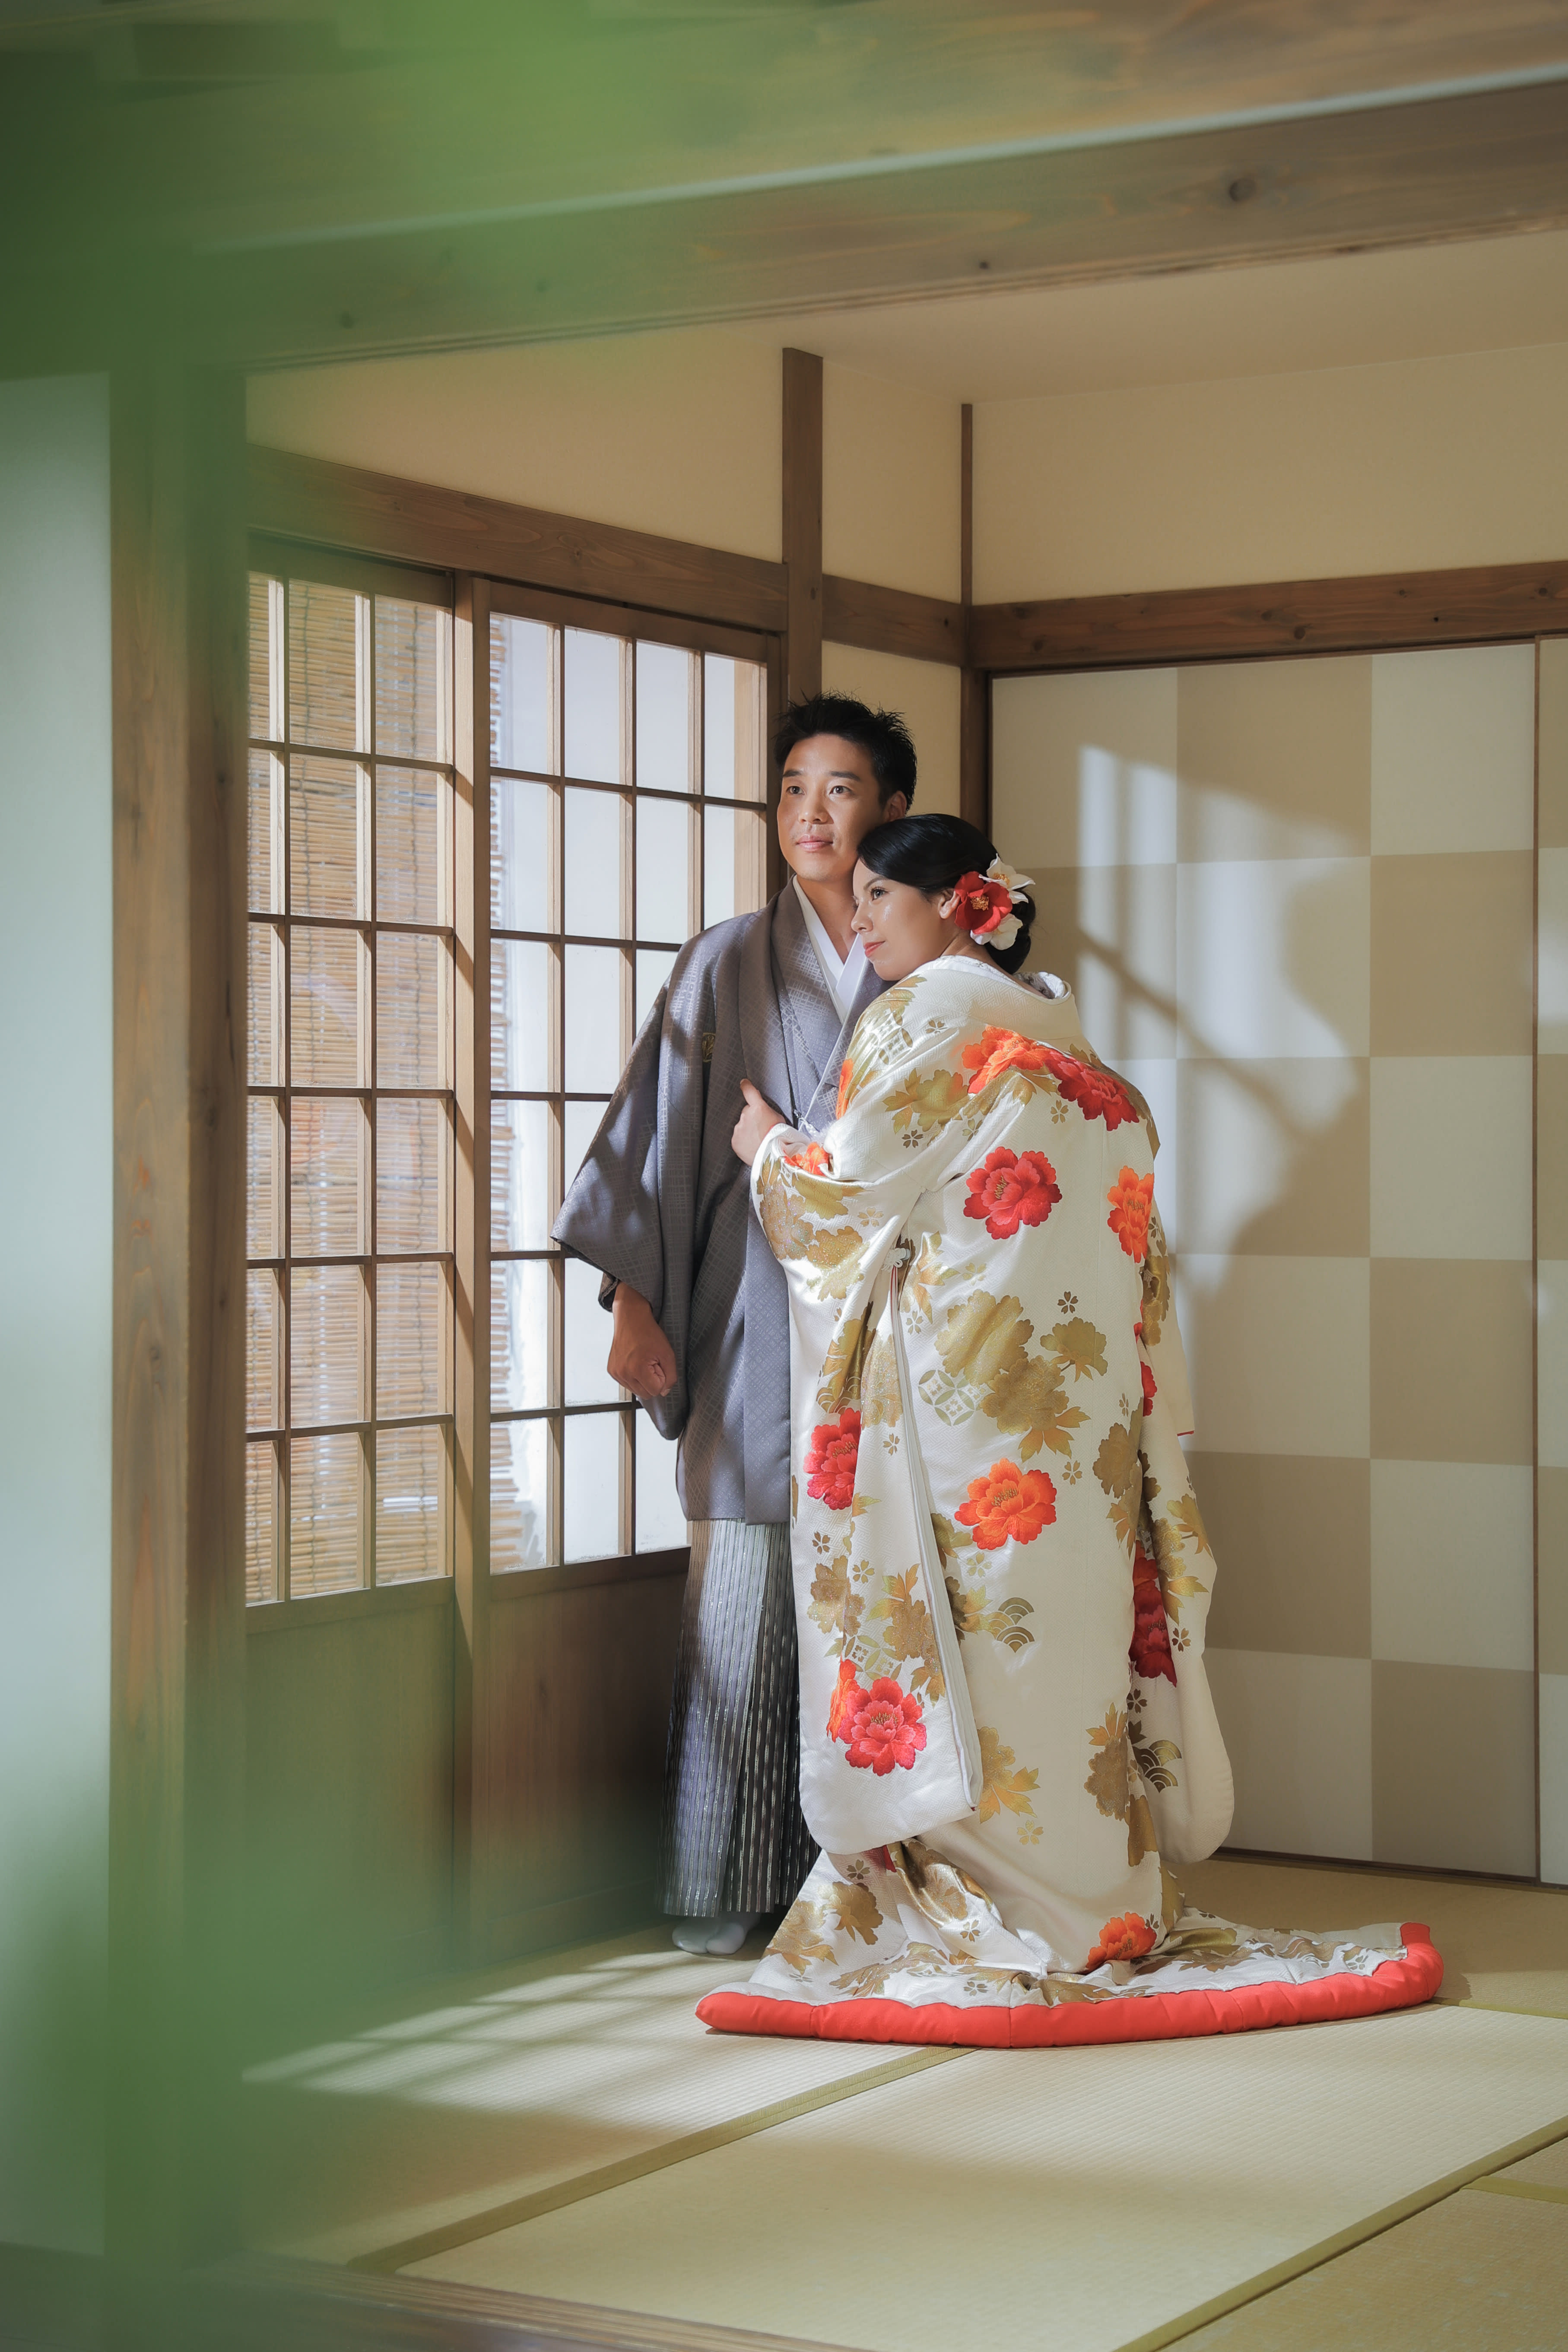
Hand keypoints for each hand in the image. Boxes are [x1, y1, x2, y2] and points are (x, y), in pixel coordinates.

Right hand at [608, 1285, 675, 1399]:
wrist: (631, 1319)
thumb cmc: (648, 1332)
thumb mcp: (667, 1354)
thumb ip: (670, 1376)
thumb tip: (665, 1391)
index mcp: (637, 1370)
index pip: (655, 1391)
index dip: (661, 1379)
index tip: (657, 1364)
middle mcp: (623, 1373)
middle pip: (645, 1393)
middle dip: (651, 1381)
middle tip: (651, 1363)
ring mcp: (616, 1373)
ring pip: (636, 1390)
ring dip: (642, 1380)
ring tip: (642, 1362)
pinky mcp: (612, 1371)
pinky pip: (627, 1383)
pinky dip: (633, 1377)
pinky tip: (635, 1362)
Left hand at [732, 1079, 784, 1166]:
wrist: (772, 1156)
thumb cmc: (780, 1138)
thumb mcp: (779, 1119)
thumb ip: (768, 1112)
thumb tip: (763, 1112)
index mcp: (758, 1108)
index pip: (749, 1091)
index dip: (746, 1086)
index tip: (743, 1083)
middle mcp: (746, 1116)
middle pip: (747, 1112)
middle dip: (753, 1118)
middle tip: (762, 1129)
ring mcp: (739, 1128)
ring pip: (742, 1125)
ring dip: (748, 1130)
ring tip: (759, 1140)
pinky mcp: (735, 1140)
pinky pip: (739, 1137)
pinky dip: (744, 1140)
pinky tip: (753, 1145)